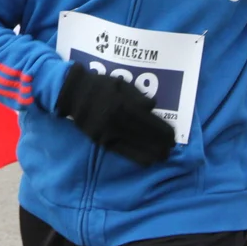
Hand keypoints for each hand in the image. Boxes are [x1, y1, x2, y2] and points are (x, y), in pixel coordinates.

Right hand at [55, 62, 174, 166]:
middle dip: (161, 146)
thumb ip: (138, 97)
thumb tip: (153, 106)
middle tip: (170, 150)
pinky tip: (147, 161)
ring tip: (162, 157)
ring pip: (136, 148)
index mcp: (126, 105)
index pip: (152, 124)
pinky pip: (123, 152)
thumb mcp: (122, 84)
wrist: (74, 93)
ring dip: (152, 154)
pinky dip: (137, 157)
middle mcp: (119, 121)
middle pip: (147, 138)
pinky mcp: (102, 140)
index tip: (173, 138)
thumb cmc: (101, 86)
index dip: (165, 133)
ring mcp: (110, 132)